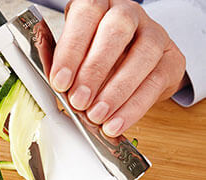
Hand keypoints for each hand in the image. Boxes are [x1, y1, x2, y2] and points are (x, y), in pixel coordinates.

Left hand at [50, 0, 186, 136]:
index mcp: (99, 7)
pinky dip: (133, 107)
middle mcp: (128, 14)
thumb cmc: (95, 60)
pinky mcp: (172, 59)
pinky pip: (155, 81)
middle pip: (116, 29)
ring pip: (143, 54)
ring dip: (116, 90)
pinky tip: (115, 123)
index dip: (72, 48)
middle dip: (94, 69)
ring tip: (96, 116)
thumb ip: (62, 67)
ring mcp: (154, 33)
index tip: (60, 81)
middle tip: (78, 100)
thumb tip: (53, 84)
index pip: (87, 13)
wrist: (133, 70)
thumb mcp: (73, 59)